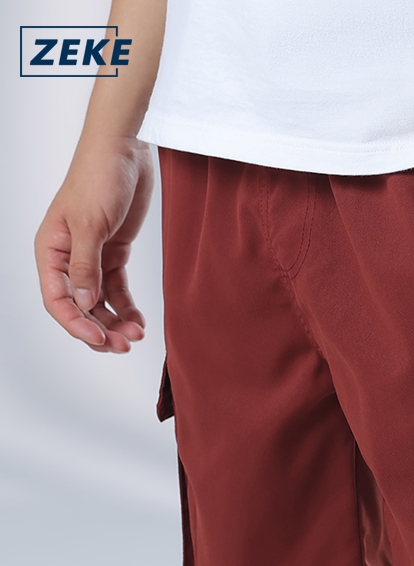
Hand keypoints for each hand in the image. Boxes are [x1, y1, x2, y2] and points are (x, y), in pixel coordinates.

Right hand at [34, 136, 153, 352]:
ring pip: (99, 302)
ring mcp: (91, 257)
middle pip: (79, 306)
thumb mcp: (91, 223)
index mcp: (51, 250)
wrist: (126, 151)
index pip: (57, 299)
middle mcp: (68, 258)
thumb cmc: (99, 177)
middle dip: (100, 328)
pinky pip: (117, 289)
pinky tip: (139, 320)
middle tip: (125, 344)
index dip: (77, 324)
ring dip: (116, 321)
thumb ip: (87, 265)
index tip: (101, 338)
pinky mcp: (113, 253)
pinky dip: (127, 306)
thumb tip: (85, 303)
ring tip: (136, 335)